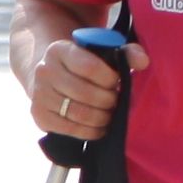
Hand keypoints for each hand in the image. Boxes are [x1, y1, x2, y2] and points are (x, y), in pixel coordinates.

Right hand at [26, 32, 127, 146]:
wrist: (49, 72)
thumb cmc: (83, 62)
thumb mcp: (100, 51)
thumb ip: (126, 52)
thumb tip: (143, 61)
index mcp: (60, 50)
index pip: (89, 67)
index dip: (109, 78)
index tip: (117, 81)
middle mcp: (44, 71)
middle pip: (85, 93)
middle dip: (108, 100)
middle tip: (116, 101)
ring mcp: (39, 94)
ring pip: (78, 113)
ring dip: (101, 118)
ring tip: (110, 114)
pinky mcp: (39, 115)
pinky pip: (69, 129)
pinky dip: (90, 132)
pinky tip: (99, 127)